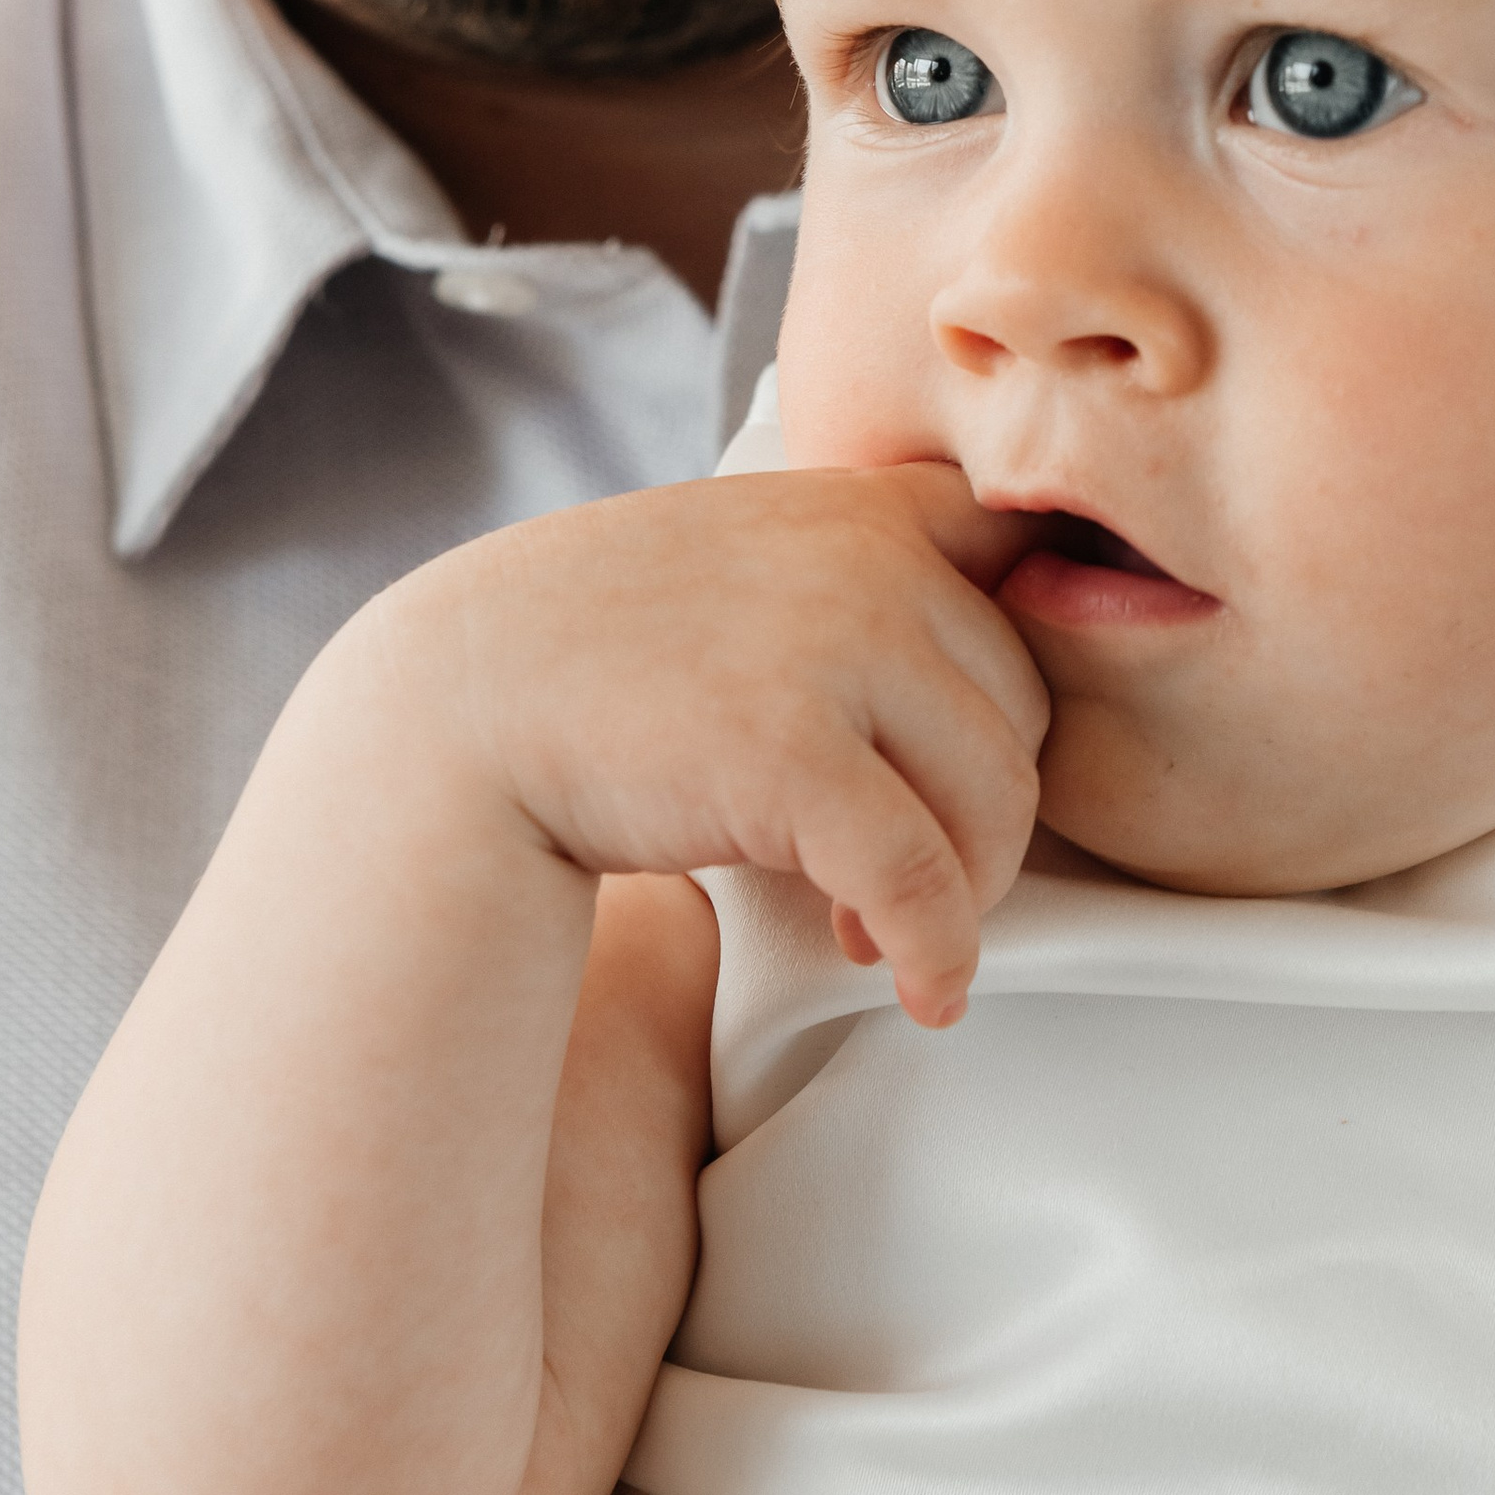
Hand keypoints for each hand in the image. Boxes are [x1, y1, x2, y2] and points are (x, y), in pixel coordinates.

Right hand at [401, 461, 1049, 1025]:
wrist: (455, 705)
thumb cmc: (597, 651)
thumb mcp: (740, 558)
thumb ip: (851, 575)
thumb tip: (986, 654)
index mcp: (861, 505)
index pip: (1030, 556)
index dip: (1039, 658)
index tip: (991, 746)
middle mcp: (868, 559)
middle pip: (1025, 706)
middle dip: (985, 808)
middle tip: (914, 871)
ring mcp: (837, 648)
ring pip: (994, 798)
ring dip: (963, 890)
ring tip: (885, 929)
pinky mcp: (794, 755)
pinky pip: (923, 878)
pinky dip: (937, 952)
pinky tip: (918, 990)